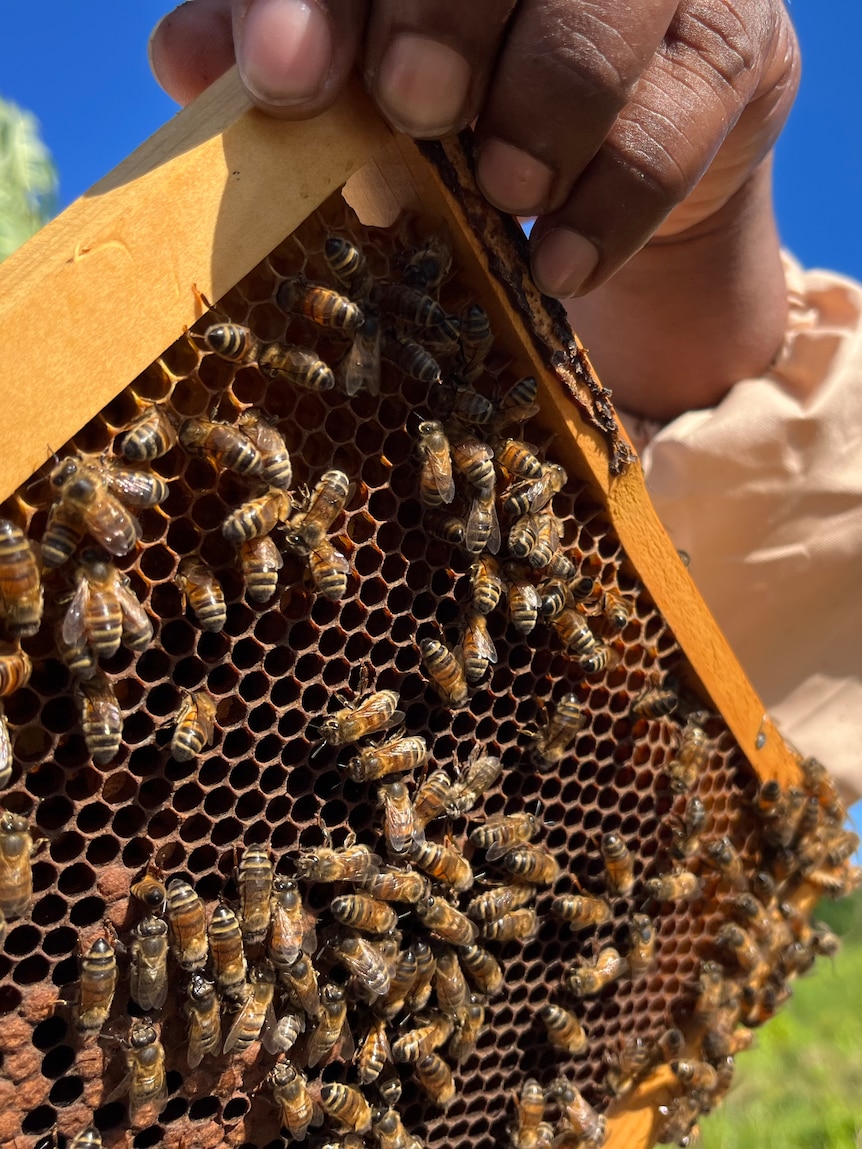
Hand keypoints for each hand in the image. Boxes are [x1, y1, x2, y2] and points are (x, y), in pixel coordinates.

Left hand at [150, 1, 797, 298]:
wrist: (610, 140)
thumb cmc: (458, 90)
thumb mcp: (353, 67)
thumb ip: (274, 49)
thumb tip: (184, 59)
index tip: (286, 76)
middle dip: (448, 18)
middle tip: (414, 106)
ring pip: (606, 16)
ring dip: (545, 110)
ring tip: (502, 194)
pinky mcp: (732, 46)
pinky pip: (681, 119)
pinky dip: (614, 202)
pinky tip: (558, 263)